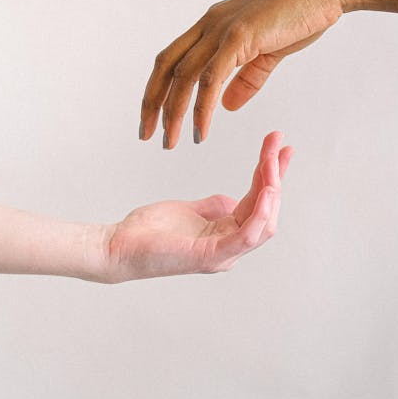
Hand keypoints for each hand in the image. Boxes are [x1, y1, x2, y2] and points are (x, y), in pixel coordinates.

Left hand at [100, 131, 291, 282]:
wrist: (118, 246)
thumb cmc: (148, 232)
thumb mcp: (188, 211)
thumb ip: (212, 207)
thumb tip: (231, 200)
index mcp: (225, 236)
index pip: (258, 203)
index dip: (271, 174)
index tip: (279, 146)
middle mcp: (230, 247)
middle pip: (266, 210)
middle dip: (275, 174)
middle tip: (278, 142)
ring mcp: (223, 254)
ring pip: (263, 222)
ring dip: (272, 188)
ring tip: (271, 160)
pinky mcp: (211, 256)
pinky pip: (247, 234)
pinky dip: (261, 212)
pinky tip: (267, 189)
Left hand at [140, 0, 343, 147]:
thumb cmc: (302, 15)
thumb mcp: (268, 52)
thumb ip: (246, 78)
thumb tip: (225, 106)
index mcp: (212, 24)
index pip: (171, 59)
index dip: (157, 89)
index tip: (153, 119)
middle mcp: (209, 24)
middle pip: (166, 67)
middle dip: (152, 103)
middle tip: (146, 136)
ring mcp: (223, 28)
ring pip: (184, 76)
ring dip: (174, 112)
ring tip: (172, 142)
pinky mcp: (240, 36)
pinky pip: (211, 78)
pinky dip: (202, 108)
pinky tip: (200, 131)